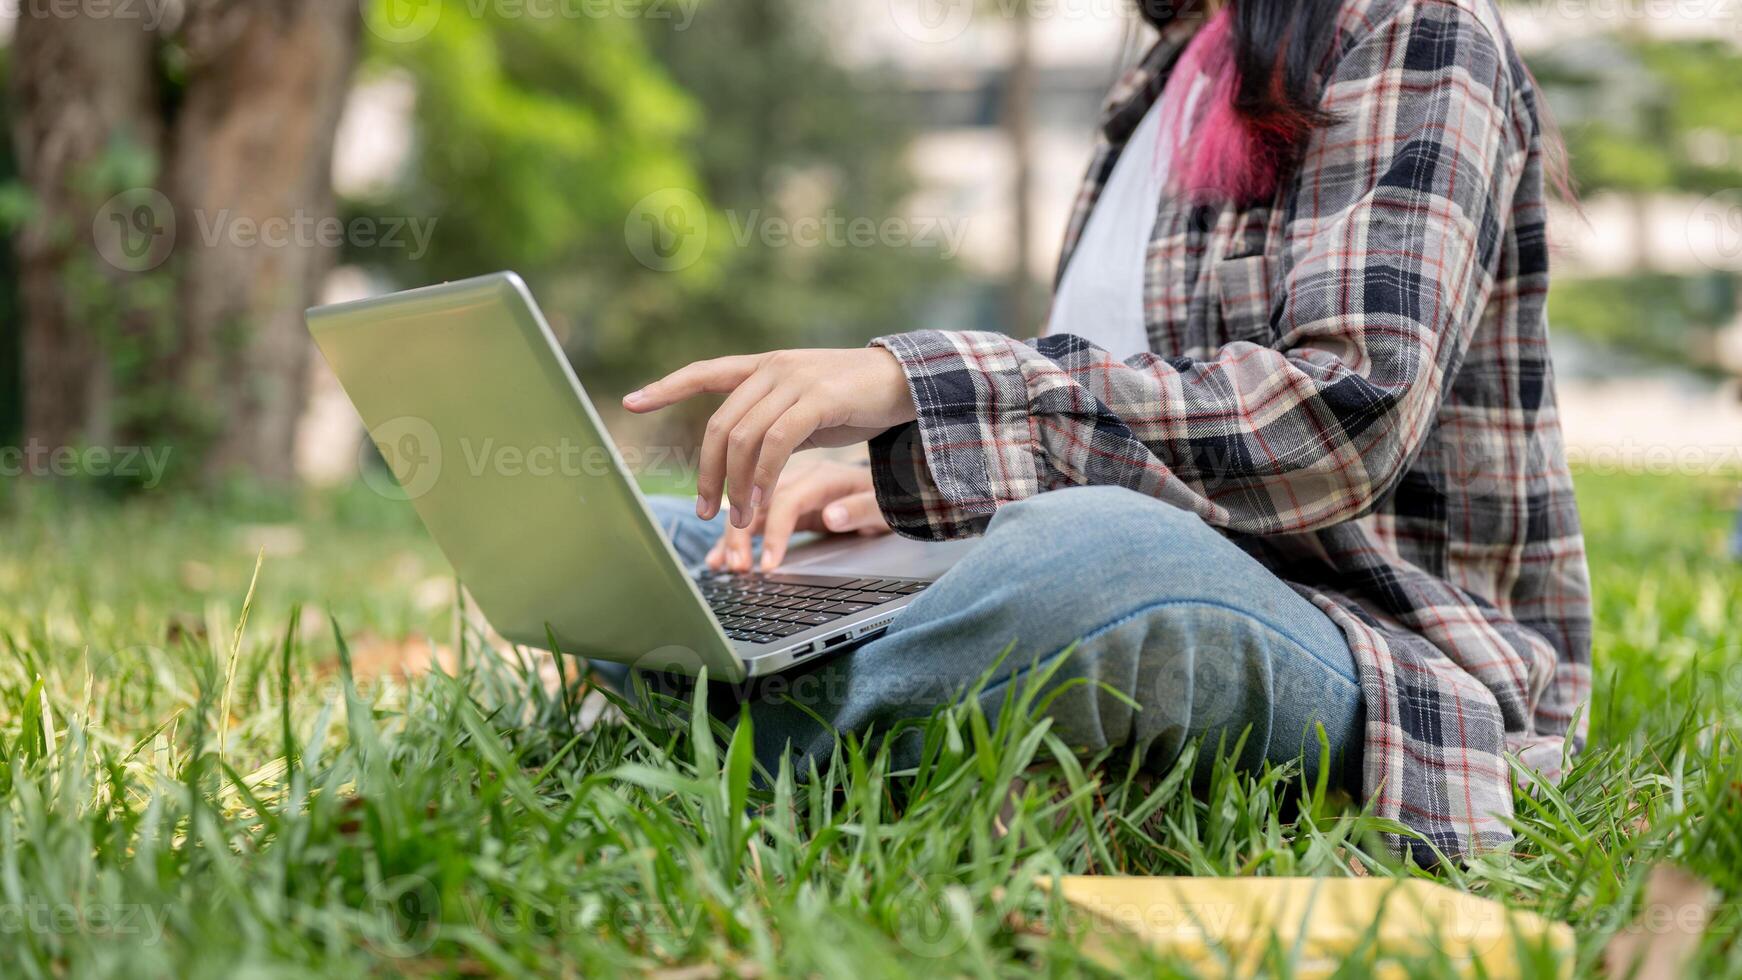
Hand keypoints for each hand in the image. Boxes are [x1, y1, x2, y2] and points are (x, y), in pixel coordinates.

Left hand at [622, 347, 915, 527]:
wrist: (909, 382)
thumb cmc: (856, 399)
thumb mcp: (804, 405)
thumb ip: (772, 419)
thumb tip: (743, 452)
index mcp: (764, 366)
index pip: (705, 372)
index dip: (666, 387)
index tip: (632, 403)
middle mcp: (772, 368)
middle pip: (720, 425)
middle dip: (707, 474)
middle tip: (706, 512)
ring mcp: (793, 381)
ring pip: (744, 438)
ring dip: (736, 486)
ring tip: (739, 519)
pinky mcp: (816, 399)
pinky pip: (775, 444)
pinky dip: (762, 479)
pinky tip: (761, 505)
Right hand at [706, 458, 889, 572]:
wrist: (888, 478)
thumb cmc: (885, 498)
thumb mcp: (884, 507)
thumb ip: (861, 511)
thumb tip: (833, 517)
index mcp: (824, 476)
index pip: (788, 501)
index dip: (776, 533)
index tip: (769, 565)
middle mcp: (799, 476)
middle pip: (757, 499)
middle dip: (740, 533)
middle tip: (737, 568)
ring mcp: (786, 486)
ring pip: (747, 506)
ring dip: (730, 536)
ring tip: (720, 565)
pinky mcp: (779, 500)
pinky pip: (750, 514)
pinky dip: (733, 535)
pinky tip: (718, 556)